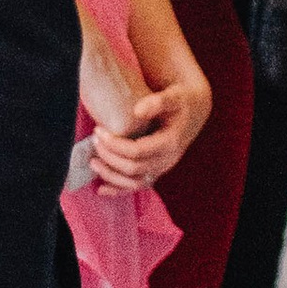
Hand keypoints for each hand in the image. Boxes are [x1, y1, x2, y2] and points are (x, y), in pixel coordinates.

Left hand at [89, 74, 206, 192]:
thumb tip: (137, 111)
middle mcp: (167, 160)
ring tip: (93, 162)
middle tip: (94, 140)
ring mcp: (162, 168)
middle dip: (109, 157)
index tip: (99, 131)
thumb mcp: (173, 97)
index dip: (115, 145)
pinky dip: (118, 190)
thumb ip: (157, 102)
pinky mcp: (156, 171)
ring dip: (110, 175)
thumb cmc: (180, 102)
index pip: (137, 151)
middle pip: (133, 168)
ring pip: (134, 183)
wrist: (194, 111)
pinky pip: (137, 187)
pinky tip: (101, 189)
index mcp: (170, 143)